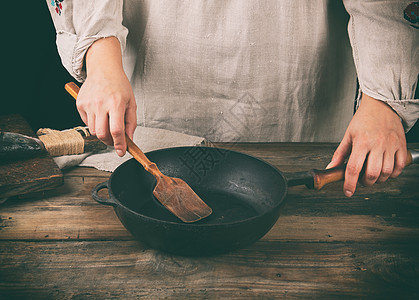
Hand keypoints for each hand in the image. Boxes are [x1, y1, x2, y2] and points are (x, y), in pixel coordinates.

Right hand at [76, 37, 136, 156]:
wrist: (103, 68)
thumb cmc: (119, 85)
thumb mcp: (131, 103)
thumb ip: (131, 123)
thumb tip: (129, 140)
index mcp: (116, 103)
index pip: (116, 131)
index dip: (119, 144)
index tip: (121, 152)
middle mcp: (101, 104)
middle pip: (102, 134)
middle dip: (110, 142)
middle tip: (115, 140)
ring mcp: (88, 104)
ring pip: (94, 131)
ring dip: (102, 133)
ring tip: (108, 124)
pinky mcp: (80, 104)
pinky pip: (87, 122)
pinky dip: (94, 124)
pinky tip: (100, 114)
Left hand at [327, 93, 406, 196]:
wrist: (382, 105)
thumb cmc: (364, 119)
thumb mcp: (348, 135)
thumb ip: (340, 154)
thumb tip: (331, 168)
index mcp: (361, 142)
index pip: (353, 168)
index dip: (350, 183)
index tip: (348, 191)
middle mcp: (377, 145)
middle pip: (371, 174)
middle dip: (365, 183)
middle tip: (361, 181)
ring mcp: (390, 146)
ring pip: (386, 172)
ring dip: (378, 180)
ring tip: (373, 176)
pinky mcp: (401, 145)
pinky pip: (400, 166)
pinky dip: (393, 174)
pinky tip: (386, 171)